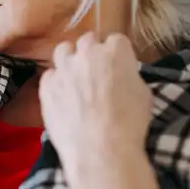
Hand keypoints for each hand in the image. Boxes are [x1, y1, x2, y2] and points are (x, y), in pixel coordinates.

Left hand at [39, 33, 152, 177]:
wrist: (100, 148)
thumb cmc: (129, 124)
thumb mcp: (143, 95)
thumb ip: (129, 77)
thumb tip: (121, 76)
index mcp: (115, 52)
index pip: (115, 40)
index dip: (117, 54)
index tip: (117, 65)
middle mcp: (87, 54)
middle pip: (87, 40)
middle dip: (92, 52)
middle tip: (96, 71)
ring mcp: (63, 69)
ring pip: (63, 50)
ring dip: (70, 59)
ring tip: (75, 75)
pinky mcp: (46, 86)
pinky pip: (49, 75)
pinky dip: (55, 81)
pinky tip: (62, 95)